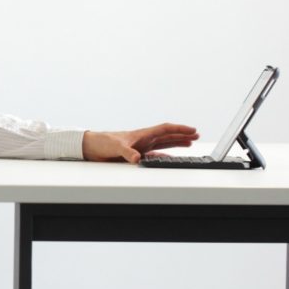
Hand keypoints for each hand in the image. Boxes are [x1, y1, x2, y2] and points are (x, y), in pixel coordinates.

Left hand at [82, 123, 199, 163]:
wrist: (92, 148)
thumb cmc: (102, 142)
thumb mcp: (116, 147)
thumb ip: (127, 152)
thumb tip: (138, 159)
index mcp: (142, 134)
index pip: (165, 129)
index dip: (179, 130)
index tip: (192, 130)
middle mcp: (144, 140)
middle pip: (168, 136)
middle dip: (182, 135)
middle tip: (196, 135)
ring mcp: (141, 147)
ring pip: (164, 144)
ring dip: (176, 143)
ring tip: (189, 143)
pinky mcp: (136, 155)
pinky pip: (156, 155)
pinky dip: (165, 155)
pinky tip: (171, 157)